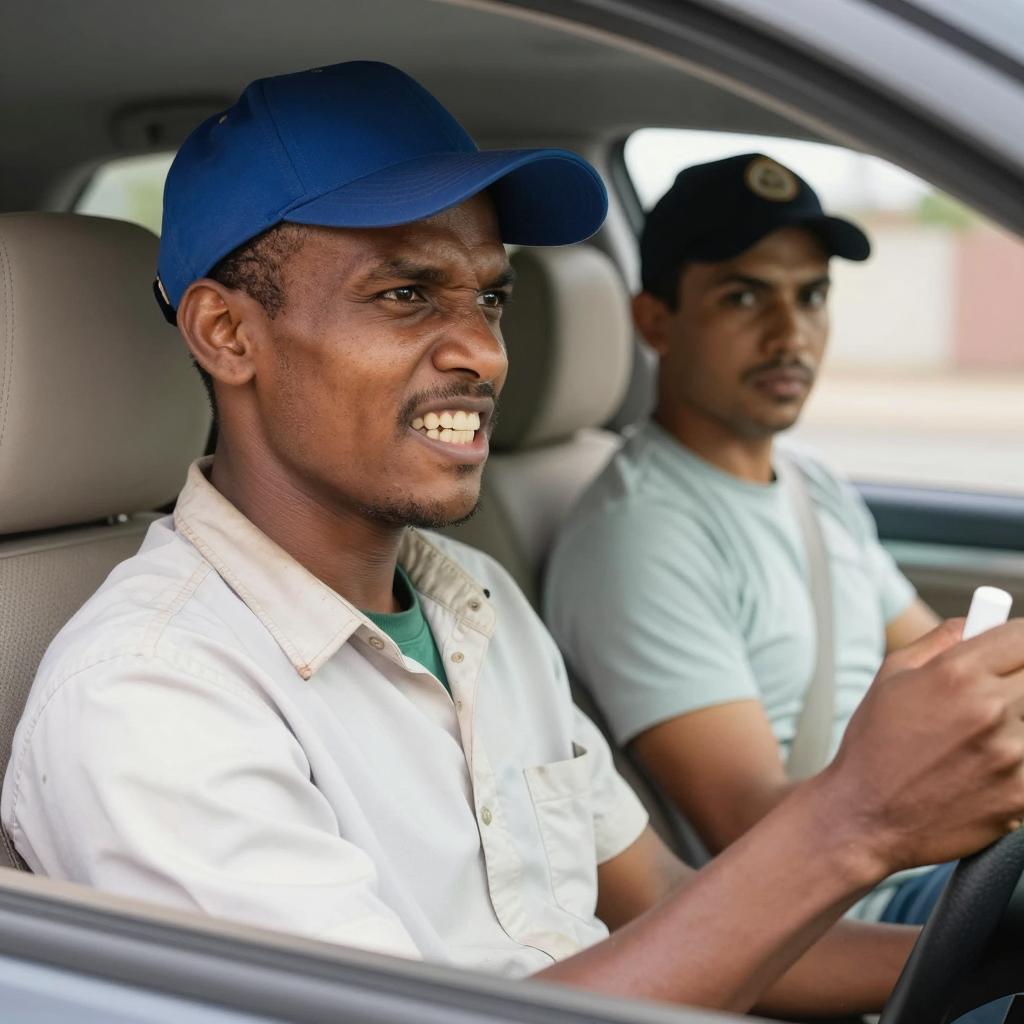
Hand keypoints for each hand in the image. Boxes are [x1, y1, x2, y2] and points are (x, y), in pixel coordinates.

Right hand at [821, 618, 1023, 875]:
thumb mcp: (892, 675)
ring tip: (981, 743)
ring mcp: (1012, 755)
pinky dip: (1016, 766)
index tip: (1017, 652)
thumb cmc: (874, 743)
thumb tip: (979, 623)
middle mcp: (990, 709)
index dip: (1021, 641)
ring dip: (1017, 726)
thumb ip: (940, 640)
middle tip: (999, 699)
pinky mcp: (1021, 796)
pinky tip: (982, 772)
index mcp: (956, 673)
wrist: (864, 816)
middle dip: (1018, 685)